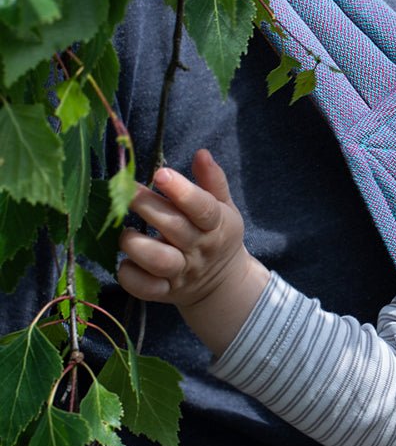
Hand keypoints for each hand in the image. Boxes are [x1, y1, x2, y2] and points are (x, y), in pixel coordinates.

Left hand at [118, 149, 268, 354]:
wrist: (222, 283)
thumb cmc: (217, 235)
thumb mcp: (224, 207)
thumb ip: (212, 181)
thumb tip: (202, 153)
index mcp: (217, 225)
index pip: (202, 208)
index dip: (182, 190)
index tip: (160, 172)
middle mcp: (199, 249)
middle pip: (174, 227)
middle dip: (146, 206)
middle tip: (122, 189)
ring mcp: (182, 272)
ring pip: (158, 260)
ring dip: (135, 243)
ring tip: (124, 231)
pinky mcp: (165, 292)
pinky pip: (144, 288)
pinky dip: (129, 275)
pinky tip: (125, 261)